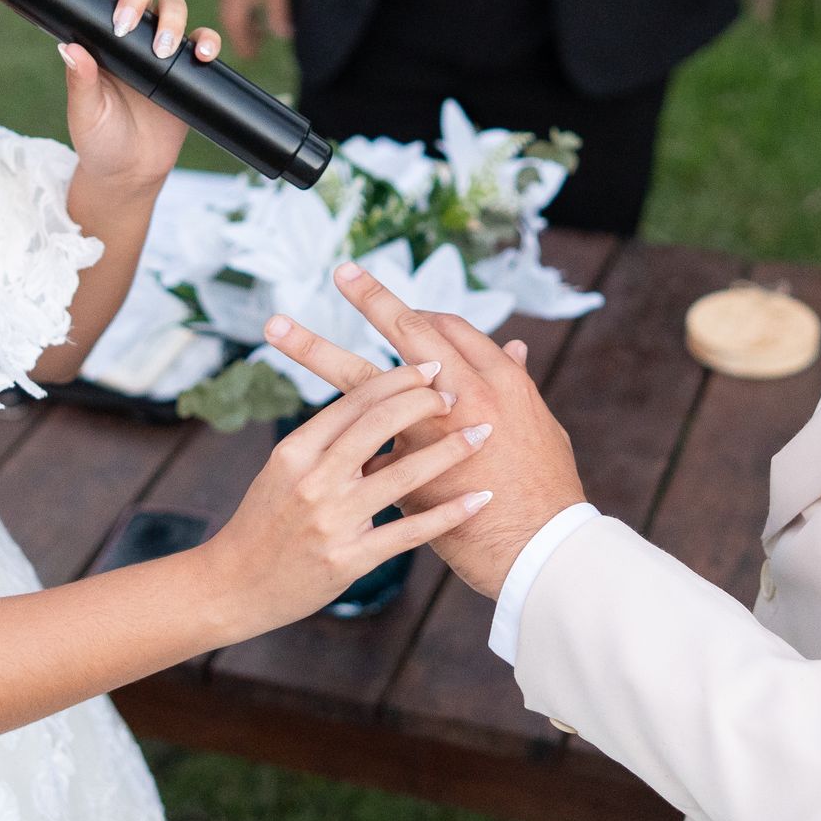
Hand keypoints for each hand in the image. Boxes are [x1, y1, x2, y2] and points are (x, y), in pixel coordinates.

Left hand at [60, 0, 223, 191]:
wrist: (131, 172)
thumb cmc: (99, 140)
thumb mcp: (85, 115)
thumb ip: (81, 83)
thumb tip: (69, 49)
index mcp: (99, 33)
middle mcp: (132, 32)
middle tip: (126, 26)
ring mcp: (162, 46)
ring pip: (175, 7)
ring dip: (172, 19)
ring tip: (163, 51)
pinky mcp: (188, 67)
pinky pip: (204, 42)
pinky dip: (207, 42)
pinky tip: (201, 55)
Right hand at [198, 362, 494, 641]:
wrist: (233, 587)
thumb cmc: (264, 522)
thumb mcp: (282, 470)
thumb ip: (324, 441)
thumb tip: (372, 404)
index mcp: (295, 450)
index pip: (353, 401)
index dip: (397, 379)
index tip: (430, 365)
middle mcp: (312, 480)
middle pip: (378, 425)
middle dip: (425, 402)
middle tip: (457, 392)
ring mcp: (330, 521)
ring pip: (401, 475)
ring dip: (449, 451)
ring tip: (482, 434)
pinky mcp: (347, 560)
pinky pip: (407, 532)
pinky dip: (448, 514)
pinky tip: (479, 500)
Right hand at [216, 0, 293, 58]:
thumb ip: (279, 11)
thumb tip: (284, 34)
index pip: (237, 28)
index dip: (244, 44)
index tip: (251, 57)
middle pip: (231, 18)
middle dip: (242, 34)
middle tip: (254, 48)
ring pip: (233, 6)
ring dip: (244, 20)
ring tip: (259, 30)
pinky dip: (244, 6)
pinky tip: (256, 5)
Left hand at [260, 266, 587, 600]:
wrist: (540, 548)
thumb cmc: (545, 486)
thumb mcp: (539, 424)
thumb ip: (517, 382)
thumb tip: (515, 345)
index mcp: (496, 378)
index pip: (443, 327)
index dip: (413, 311)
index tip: (388, 298)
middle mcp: (460, 392)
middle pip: (405, 330)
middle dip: (371, 298)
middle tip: (341, 272)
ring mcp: (425, 431)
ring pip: (361, 379)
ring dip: (314, 348)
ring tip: (275, 325)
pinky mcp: (402, 470)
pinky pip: (364, 449)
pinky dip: (346, 442)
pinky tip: (312, 432)